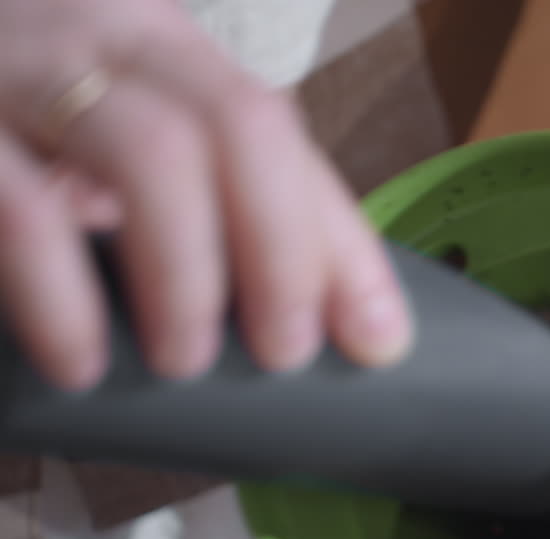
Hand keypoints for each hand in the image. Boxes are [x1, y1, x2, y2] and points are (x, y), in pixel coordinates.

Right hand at [0, 0, 412, 389]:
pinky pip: (18, 207)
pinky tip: (80, 360)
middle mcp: (98, 29)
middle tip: (286, 353)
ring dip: (190, 272)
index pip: (282, 136)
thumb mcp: (110, 147)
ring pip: (149, 148)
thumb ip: (200, 199)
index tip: (380, 340)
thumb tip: (319, 313)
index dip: (340, 243)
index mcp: (158, 45)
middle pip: (241, 126)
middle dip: (285, 253)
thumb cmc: (6, 129)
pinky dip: (61, 294)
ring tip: (190, 362)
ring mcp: (12, 60)